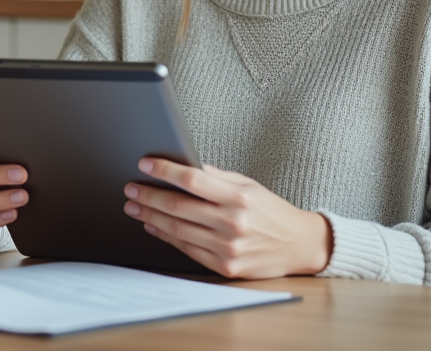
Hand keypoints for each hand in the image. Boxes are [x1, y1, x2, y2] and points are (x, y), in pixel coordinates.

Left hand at [123, 158, 331, 278]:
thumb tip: (185, 167)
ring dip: (150, 217)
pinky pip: (187, 249)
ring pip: (178, 229)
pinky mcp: (225, 267)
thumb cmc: (272, 211)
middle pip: (178, 206)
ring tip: (134, 206)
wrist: (300, 245)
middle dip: (149, 196)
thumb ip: (216, 177)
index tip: (145, 164)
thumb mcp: (248, 185)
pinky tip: (154, 226)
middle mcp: (232, 223)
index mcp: (238, 197)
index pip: (192, 180)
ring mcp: (227, 248)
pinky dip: (166, 236)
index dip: (165, 171)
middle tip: (131, 188)